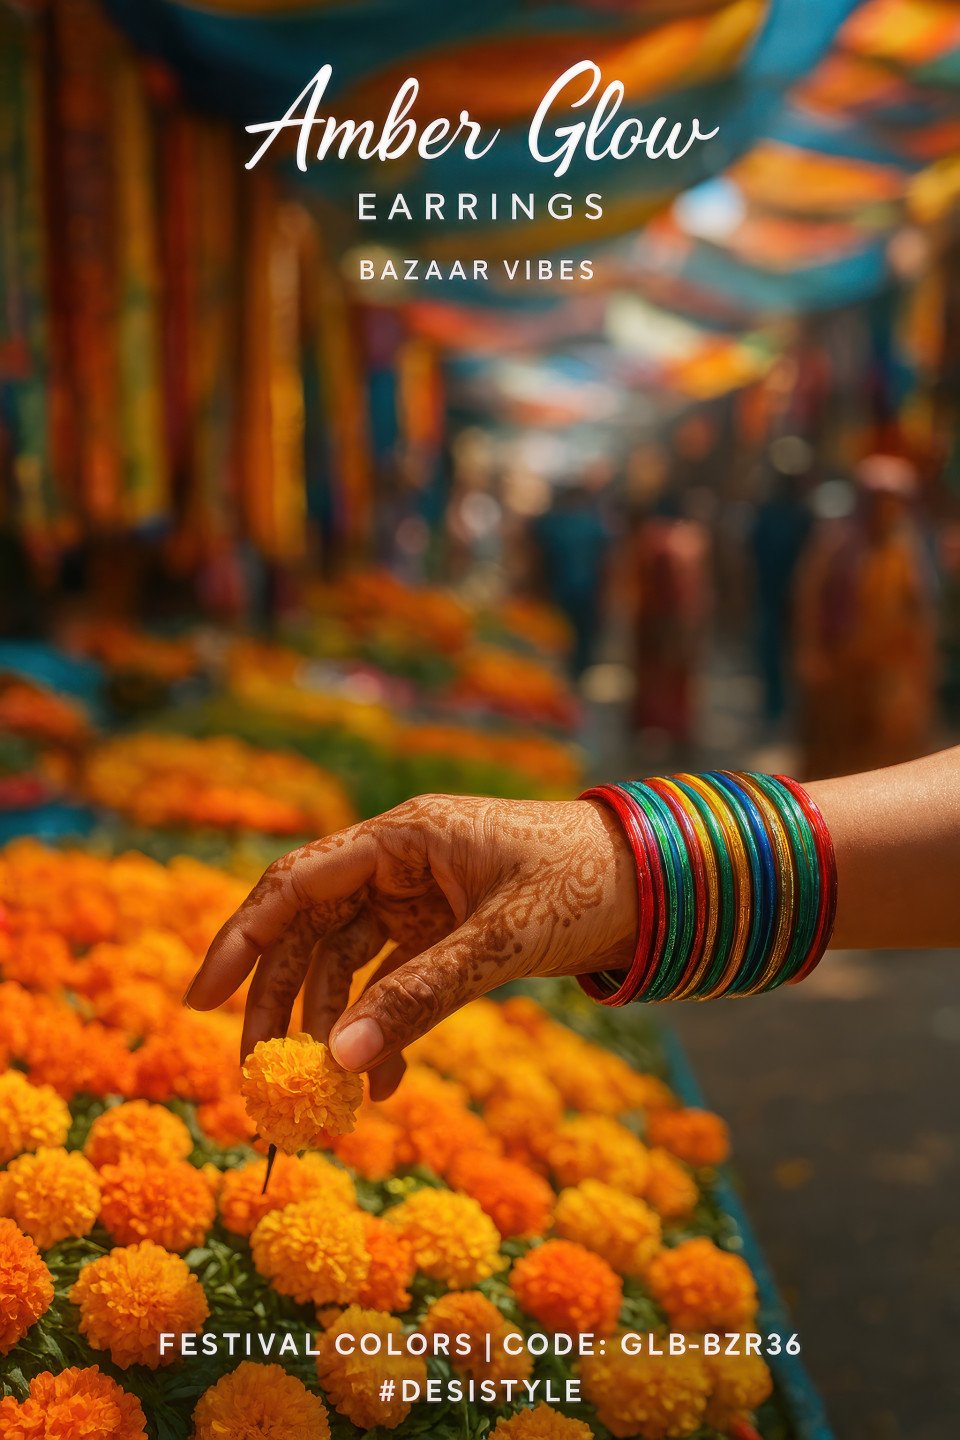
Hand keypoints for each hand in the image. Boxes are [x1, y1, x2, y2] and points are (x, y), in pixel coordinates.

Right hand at [184, 794, 636, 1097]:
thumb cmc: (582, 885)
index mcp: (404, 839)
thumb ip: (421, 997)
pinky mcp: (445, 930)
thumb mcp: (500, 941)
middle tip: (260, 1073)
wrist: (658, 881)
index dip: (242, 938)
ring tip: (331, 1098)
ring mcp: (421, 898)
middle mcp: (400, 863)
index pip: (297, 883)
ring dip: (335, 1026)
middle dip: (282, 1001)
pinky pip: (394, 981)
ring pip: (347, 962)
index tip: (200, 999)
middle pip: (311, 930)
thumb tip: (343, 1064)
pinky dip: (385, 1027)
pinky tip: (387, 1082)